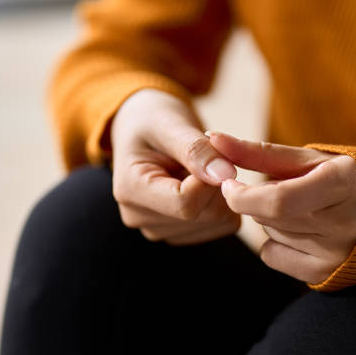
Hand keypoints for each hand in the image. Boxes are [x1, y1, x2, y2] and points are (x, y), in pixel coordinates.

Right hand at [110, 89, 240, 244]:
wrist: (142, 128)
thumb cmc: (152, 120)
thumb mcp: (169, 124)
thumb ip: (196, 149)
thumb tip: (225, 175)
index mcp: (130, 190)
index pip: (186, 203)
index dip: (210, 178)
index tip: (211, 151)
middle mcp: (139, 217)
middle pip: (204, 215)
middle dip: (216, 182)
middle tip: (204, 155)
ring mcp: (157, 230)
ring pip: (217, 221)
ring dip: (219, 191)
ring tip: (196, 168)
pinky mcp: (178, 234)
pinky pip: (222, 225)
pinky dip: (222, 202)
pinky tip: (201, 183)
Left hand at [209, 132, 355, 283]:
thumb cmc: (340, 178)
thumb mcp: (306, 158)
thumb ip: (257, 152)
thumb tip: (213, 139)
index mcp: (342, 183)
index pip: (277, 200)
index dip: (242, 195)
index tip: (228, 184)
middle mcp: (344, 223)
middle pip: (269, 217)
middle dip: (258, 200)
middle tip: (281, 189)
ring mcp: (337, 253)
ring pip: (269, 234)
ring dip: (270, 220)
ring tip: (301, 209)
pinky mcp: (325, 274)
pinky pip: (272, 256)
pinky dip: (275, 242)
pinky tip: (301, 231)